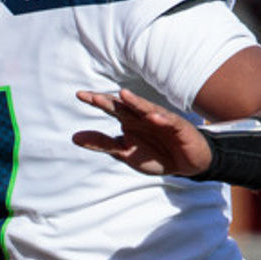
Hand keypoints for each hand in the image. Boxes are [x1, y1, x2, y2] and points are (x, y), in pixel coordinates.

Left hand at [73, 87, 212, 177]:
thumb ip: (102, 144)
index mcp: (129, 120)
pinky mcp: (178, 126)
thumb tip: (74, 137)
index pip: (111, 107)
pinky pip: (169, 121)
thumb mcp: (125, 153)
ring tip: (124, 95)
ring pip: (147, 109)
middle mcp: (143, 116)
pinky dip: (162, 119)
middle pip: (126, 106)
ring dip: (136, 102)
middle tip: (95, 97)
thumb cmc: (155, 155)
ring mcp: (161, 120)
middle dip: (112, 101)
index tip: (79, 95)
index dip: (97, 101)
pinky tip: (153, 117)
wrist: (185, 164)